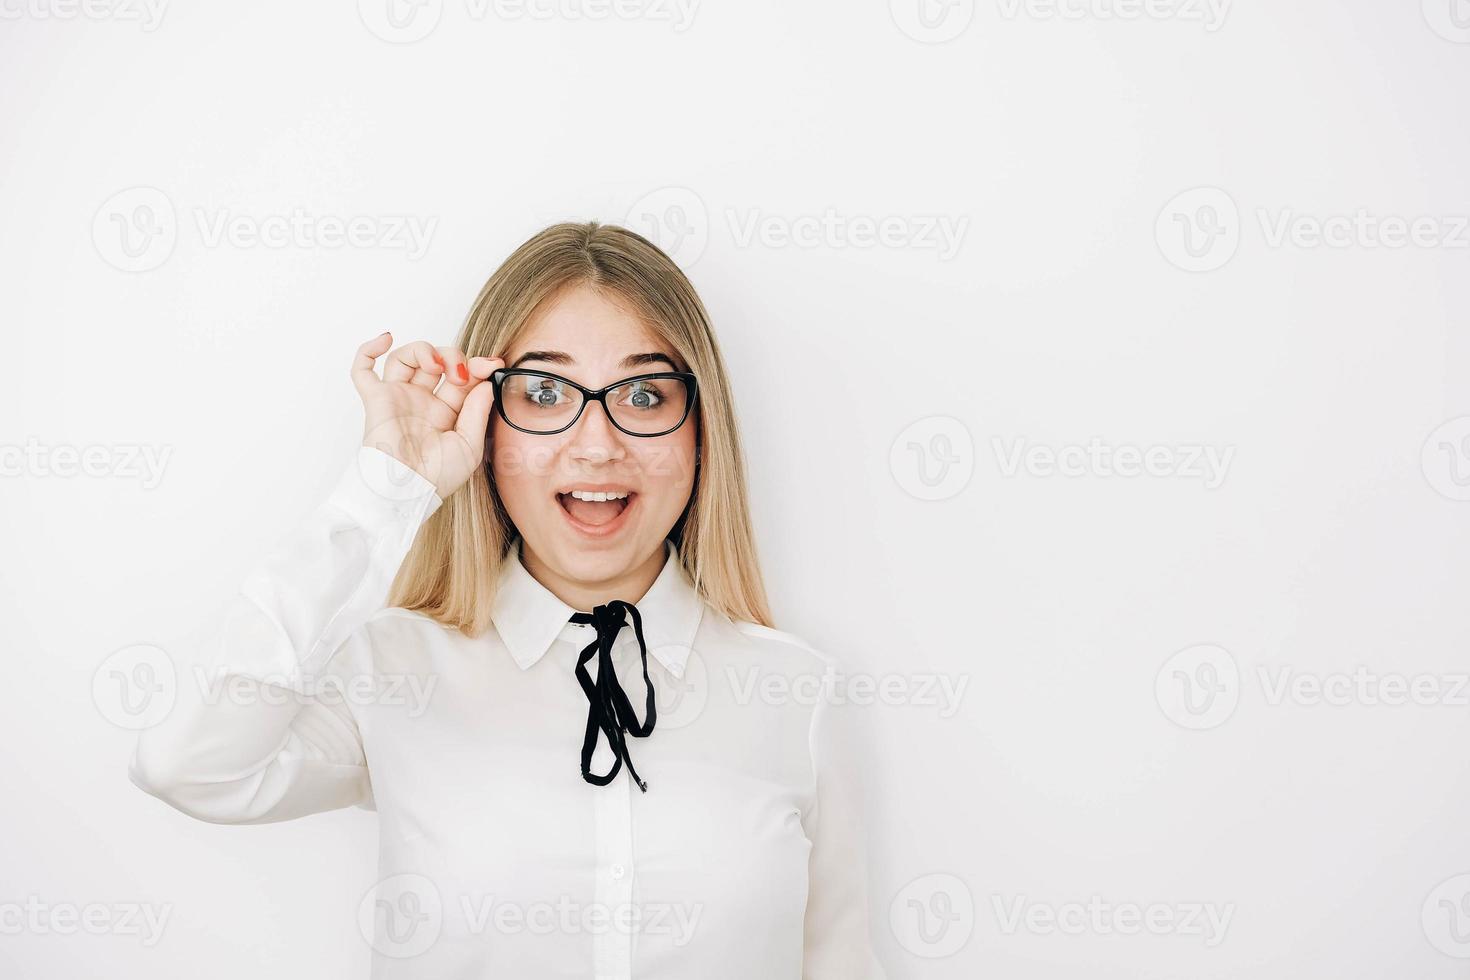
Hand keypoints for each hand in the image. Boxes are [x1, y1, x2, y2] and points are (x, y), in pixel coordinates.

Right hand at [351, 332, 503, 499]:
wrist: (407, 491)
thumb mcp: (470, 444)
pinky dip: (369, 349)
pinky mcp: (376, 399)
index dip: (477, 367)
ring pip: (405, 358)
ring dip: (423, 350)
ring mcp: (398, 399)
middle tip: (462, 371)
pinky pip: (362, 369)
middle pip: (436, 362)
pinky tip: (386, 338)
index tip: (492, 365)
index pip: (461, 378)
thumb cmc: (437, 477)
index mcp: (445, 413)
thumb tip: (486, 382)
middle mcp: (421, 403)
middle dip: (453, 357)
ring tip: (435, 366)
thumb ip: (478, 411)